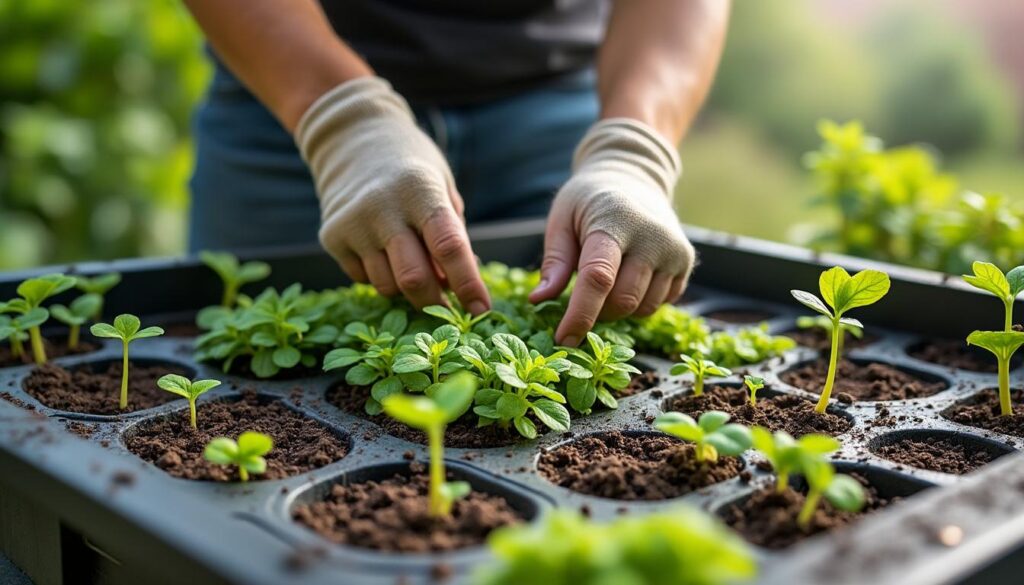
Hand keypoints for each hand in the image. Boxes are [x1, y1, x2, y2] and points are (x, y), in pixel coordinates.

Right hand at [295, 77, 489, 313]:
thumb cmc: (411, 168)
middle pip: (414, 278)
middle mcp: (383, 207)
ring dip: (407, 290)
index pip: (448, 246)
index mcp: (420, 190)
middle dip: (436, 302)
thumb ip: (452, 235)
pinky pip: (364, 279)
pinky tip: (383, 251)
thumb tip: (457, 287)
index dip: (468, 283)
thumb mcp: (442, 187)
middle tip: (448, 309)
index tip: (481, 309)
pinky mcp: (331, 237)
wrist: (351, 139)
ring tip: (413, 265)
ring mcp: (353, 224)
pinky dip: (381, 276)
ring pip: (388, 286)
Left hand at [529, 118, 694, 345]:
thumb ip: (554, 262)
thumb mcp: (561, 219)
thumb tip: (538, 300)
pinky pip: (660, 304)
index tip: (564, 340)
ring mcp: (674, 251)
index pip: (598, 278)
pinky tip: (628, 278)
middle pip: (623, 301)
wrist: (633, 178)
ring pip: (643, 308)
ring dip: (618, 310)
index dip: (580, 315)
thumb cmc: (589, 201)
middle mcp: (652, 237)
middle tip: (581, 300)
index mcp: (616, 222)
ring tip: (606, 282)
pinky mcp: (686, 262)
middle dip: (597, 313)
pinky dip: (639, 303)